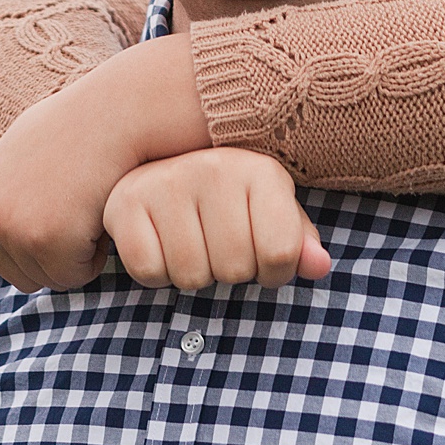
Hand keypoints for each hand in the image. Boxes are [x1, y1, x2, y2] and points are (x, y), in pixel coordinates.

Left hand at [0, 30, 210, 292]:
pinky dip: (96, 254)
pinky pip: (76, 275)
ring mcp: (10, 228)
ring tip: (89, 205)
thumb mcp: (23, 148)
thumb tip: (6, 203)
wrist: (114, 114)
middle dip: (59, 252)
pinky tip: (101, 213)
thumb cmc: (81, 127)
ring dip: (78, 252)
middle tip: (82, 206)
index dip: (45, 238)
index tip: (66, 201)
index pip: (4, 256)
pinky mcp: (43, 240)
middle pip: (23, 275)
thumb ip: (5, 183)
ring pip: (51, 277)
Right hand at [105, 149, 332, 289]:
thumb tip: (320, 266)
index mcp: (260, 171)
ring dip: (193, 274)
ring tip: (192, 243)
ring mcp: (166, 182)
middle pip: (234, 270)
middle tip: (219, 247)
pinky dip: (156, 273)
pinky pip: (148, 271)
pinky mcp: (125, 203)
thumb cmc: (229, 202)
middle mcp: (214, 168)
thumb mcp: (271, 215)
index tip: (262, 258)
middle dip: (230, 274)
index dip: (274, 273)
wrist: (160, 168)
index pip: (281, 253)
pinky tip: (161, 243)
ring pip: (191, 276)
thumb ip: (298, 244)